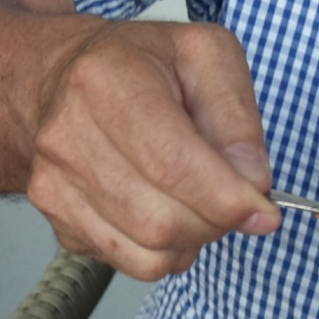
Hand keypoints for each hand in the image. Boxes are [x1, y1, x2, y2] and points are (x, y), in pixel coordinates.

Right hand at [26, 20, 279, 279]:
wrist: (61, 78)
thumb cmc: (139, 63)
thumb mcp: (206, 56)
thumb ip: (237, 115)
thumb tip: (251, 180)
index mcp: (106, 80)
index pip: (172, 164)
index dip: (227, 199)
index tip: (263, 211)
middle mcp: (68, 134)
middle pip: (160, 219)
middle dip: (216, 222)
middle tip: (234, 201)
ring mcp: (55, 181)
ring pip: (147, 249)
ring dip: (194, 238)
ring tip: (201, 203)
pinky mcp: (57, 216)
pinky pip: (129, 262)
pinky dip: (166, 253)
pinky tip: (169, 214)